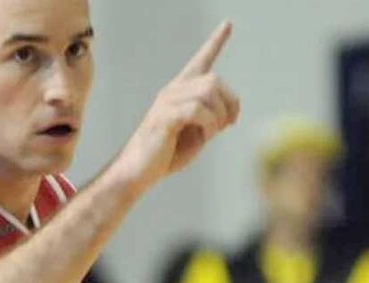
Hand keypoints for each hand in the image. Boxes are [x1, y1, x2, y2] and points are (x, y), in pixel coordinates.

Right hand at [109, 21, 239, 193]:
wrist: (138, 172)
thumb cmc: (166, 154)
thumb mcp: (197, 133)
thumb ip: (212, 118)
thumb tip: (229, 113)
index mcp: (180, 91)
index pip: (201, 60)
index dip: (216, 41)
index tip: (228, 23)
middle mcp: (173, 90)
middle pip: (214, 80)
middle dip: (230, 103)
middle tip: (228, 125)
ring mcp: (167, 101)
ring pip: (209, 91)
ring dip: (220, 115)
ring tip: (213, 133)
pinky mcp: (164, 116)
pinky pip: (198, 109)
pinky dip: (210, 124)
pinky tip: (205, 136)